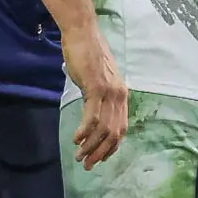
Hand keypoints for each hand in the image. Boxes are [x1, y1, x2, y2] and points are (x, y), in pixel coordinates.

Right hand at [64, 30, 129, 168]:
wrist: (82, 33)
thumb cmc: (86, 53)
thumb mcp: (97, 78)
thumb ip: (98, 94)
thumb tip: (92, 109)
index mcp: (121, 94)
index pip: (121, 127)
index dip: (111, 146)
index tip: (99, 158)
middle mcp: (120, 95)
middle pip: (114, 132)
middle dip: (100, 152)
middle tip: (87, 164)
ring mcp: (109, 91)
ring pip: (103, 127)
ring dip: (91, 145)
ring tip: (79, 156)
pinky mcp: (96, 87)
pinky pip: (92, 116)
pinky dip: (84, 131)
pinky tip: (76, 139)